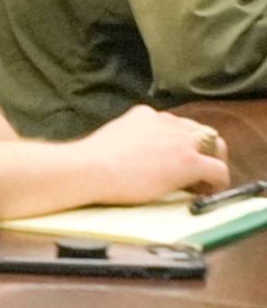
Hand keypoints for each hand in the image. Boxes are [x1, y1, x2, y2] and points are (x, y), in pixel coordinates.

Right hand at [70, 105, 229, 203]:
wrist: (89, 169)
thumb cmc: (91, 162)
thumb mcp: (114, 139)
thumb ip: (132, 140)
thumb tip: (139, 157)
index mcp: (146, 115)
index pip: (175, 124)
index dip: (180, 143)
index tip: (174, 159)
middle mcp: (166, 122)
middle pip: (200, 131)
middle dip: (202, 150)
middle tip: (196, 172)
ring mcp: (180, 141)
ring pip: (215, 146)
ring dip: (212, 162)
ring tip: (202, 183)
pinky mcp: (189, 161)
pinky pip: (218, 169)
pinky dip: (219, 182)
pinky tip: (208, 192)